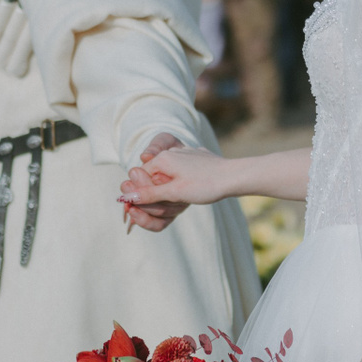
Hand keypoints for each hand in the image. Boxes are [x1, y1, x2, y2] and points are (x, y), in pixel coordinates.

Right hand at [119, 138, 236, 232]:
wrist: (234, 175)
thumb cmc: (205, 184)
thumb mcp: (174, 192)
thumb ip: (149, 194)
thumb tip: (127, 197)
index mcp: (162, 159)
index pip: (140, 177)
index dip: (141, 194)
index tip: (146, 208)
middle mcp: (171, 153)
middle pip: (153, 176)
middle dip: (157, 193)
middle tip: (172, 204)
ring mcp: (184, 154)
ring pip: (168, 174)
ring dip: (171, 189)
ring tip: (185, 197)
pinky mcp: (195, 159)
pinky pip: (181, 171)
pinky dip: (182, 183)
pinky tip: (194, 190)